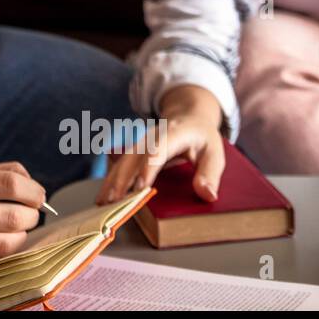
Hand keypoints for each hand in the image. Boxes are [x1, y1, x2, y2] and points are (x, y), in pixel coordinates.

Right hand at [0, 161, 45, 281]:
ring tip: (15, 232)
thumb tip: (36, 190)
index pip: (10, 185)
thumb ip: (0, 174)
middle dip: (31, 217)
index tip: (38, 197)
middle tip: (30, 216)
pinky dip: (0, 256)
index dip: (33, 192)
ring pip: (6, 244)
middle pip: (14, 216)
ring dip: (20, 238)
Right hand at [96, 85, 225, 204]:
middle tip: (116, 201)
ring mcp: (140, 143)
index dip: (149, 167)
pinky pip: (120, 166)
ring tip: (104, 203)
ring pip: (123, 161)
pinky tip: (103, 197)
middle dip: (123, 179)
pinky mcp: (134, 152)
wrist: (186, 115)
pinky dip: (111, 181)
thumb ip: (210, 173)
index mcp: (175, 133)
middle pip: (134, 157)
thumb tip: (206, 195)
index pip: (159, 149)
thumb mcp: (215, 152)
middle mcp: (152, 136)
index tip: (142, 187)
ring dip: (112, 182)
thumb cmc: (202, 137)